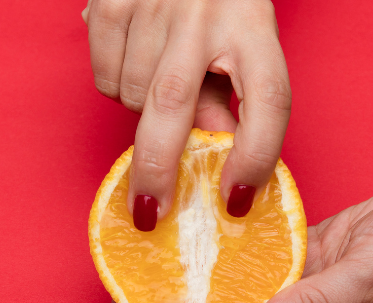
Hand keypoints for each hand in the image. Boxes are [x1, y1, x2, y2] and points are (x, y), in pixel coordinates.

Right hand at [82, 0, 291, 228]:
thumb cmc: (219, 3)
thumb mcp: (242, 44)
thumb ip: (229, 103)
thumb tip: (214, 167)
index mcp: (253, 23)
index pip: (268, 100)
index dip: (255, 158)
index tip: (236, 201)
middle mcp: (204, 10)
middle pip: (174, 105)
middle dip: (159, 168)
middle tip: (151, 212)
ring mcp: (153, 2)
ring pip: (132, 97)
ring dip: (141, 110)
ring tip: (159, 77)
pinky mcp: (110, 0)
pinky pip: (104, 77)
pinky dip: (114, 82)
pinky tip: (134, 57)